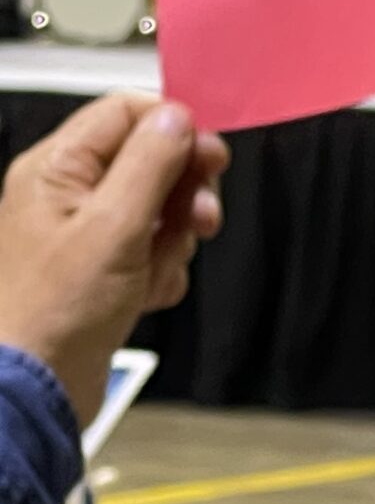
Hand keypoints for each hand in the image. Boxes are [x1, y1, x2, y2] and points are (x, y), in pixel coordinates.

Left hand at [0, 96, 227, 424]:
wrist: (32, 391)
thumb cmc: (57, 311)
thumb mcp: (114, 227)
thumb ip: (150, 163)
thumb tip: (178, 117)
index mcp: (56, 170)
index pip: (126, 112)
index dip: (175, 128)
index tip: (211, 158)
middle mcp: (67, 194)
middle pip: (150, 159)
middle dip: (184, 190)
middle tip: (202, 217)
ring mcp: (85, 233)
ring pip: (159, 206)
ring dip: (177, 236)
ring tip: (161, 267)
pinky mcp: (102, 268)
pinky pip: (154, 248)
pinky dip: (163, 269)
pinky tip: (148, 293)